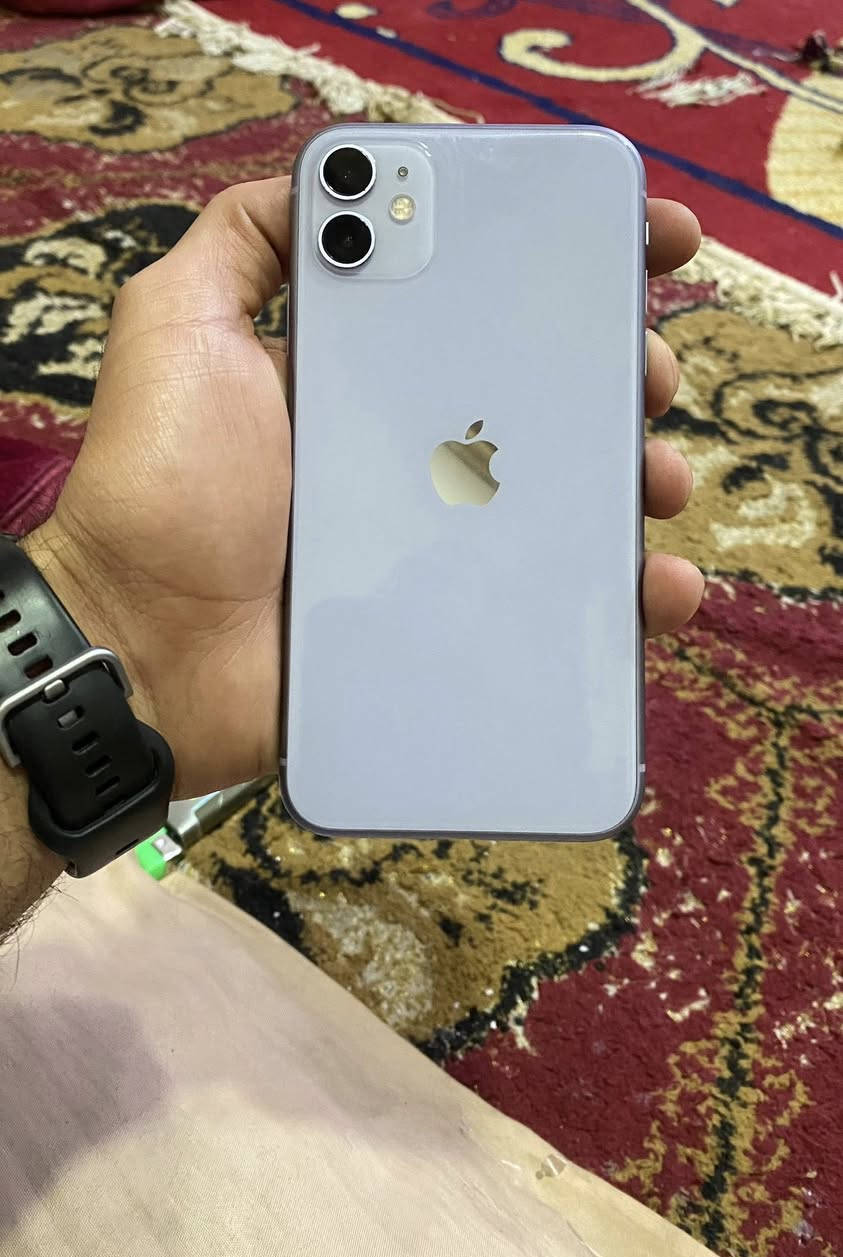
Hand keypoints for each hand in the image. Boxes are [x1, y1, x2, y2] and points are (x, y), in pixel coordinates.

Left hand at [26, 178, 702, 800]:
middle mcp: (415, 453)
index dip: (563, 275)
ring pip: (565, 501)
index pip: (486, 310)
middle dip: (616, 372)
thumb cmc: (160, 485)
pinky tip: (655, 584)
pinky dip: (623, 595)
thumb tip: (324, 176)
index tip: (637, 248)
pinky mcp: (450, 623)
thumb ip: (238, 243)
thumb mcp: (177, 327)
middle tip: (646, 376)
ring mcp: (438, 543)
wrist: (148, 646)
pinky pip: (554, 604)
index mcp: (370, 379)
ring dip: (634, 477)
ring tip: (653, 477)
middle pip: (545, 401)